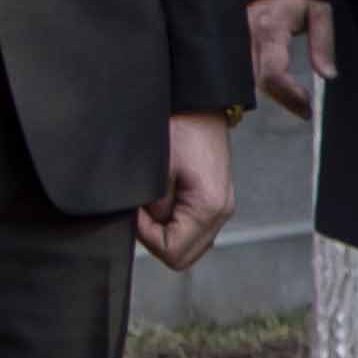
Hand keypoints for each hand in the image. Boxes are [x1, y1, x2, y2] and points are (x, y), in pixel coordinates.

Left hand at [138, 110, 236, 271]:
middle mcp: (222, 212)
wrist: (200, 101)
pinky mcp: (215, 200)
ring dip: (164, 230)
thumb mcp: (156, 166)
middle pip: (182, 256)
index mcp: (210, 206)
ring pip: (187, 244)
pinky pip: (190, 227)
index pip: (172, 252)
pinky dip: (172, 220)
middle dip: (155, 238)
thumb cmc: (180, 125)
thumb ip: (149, 204)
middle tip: (141, 209)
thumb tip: (141, 224)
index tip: (135, 212)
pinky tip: (163, 196)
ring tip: (153, 199)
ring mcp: (221, 207)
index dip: (146, 237)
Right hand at [245, 0, 331, 116]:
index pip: (273, 73)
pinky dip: (261, 82)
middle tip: (304, 108)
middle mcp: (249, 34)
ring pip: (249, 78)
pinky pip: (244, 68)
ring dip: (272, 93)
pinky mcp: (236, 38)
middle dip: (282, 99)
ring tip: (296, 99)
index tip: (308, 107)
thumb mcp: (320, 11)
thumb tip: (328, 75)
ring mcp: (238, 36)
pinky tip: (279, 86)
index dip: (290, 95)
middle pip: (259, 81)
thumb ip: (323, 44)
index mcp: (270, 28)